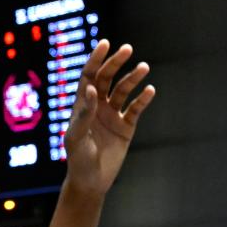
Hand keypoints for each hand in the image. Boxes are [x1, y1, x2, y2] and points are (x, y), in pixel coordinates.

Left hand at [62, 39, 155, 196]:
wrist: (91, 182)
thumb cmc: (78, 160)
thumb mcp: (76, 138)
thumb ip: (84, 114)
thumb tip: (92, 89)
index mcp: (83, 104)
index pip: (89, 75)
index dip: (96, 59)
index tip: (105, 44)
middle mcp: (98, 106)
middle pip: (107, 78)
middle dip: (116, 63)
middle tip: (128, 50)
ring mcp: (113, 115)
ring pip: (124, 91)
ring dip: (133, 78)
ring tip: (143, 68)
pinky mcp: (126, 128)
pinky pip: (135, 109)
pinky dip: (142, 99)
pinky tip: (150, 90)